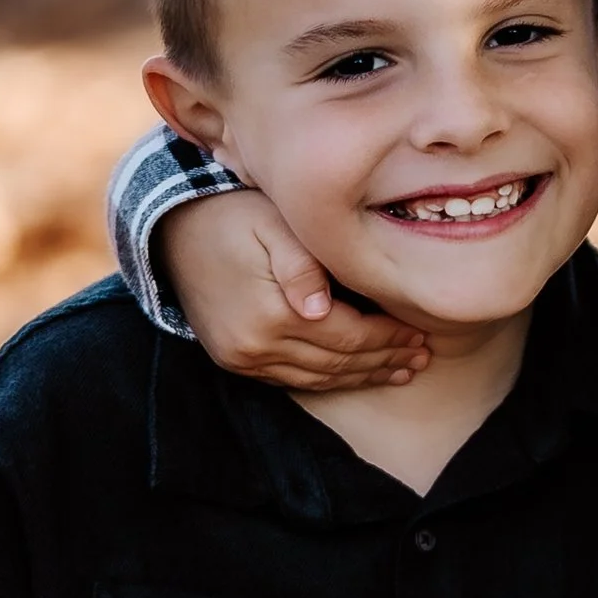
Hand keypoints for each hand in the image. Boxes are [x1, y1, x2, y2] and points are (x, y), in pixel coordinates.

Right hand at [157, 187, 433, 392]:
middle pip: (338, 363)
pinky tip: (356, 374)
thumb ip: (301, 263)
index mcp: (271, 313)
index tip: (421, 332)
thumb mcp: (272, 223)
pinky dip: (329, 379)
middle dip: (385, 360)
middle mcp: (256, 347)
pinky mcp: (236, 362)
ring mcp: (243, 360)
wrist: (174, 231)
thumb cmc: (234, 215)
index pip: (349, 336)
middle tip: (422, 356)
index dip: (389, 338)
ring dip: (363, 376)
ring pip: (319, 379)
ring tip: (402, 370)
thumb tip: (319, 308)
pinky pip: (293, 381)